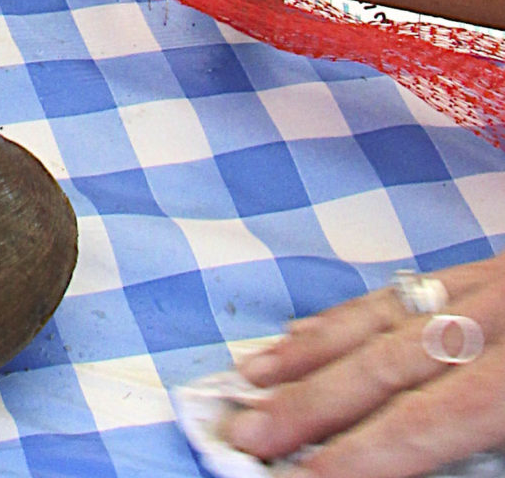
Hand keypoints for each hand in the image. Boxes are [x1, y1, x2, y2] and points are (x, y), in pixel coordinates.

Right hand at [223, 258, 504, 474]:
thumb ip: (483, 459)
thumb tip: (398, 454)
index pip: (420, 420)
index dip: (356, 453)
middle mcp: (492, 322)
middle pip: (384, 363)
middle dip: (310, 402)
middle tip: (249, 431)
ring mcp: (486, 287)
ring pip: (380, 315)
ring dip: (310, 350)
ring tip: (253, 376)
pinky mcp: (483, 270)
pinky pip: (400, 289)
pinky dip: (347, 313)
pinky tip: (305, 327)